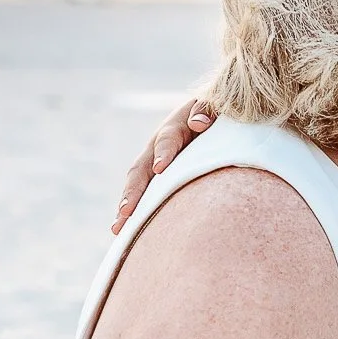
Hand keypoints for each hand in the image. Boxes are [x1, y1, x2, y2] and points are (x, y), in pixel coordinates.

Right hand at [112, 99, 218, 233]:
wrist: (211, 115)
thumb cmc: (219, 112)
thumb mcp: (216, 105)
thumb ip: (207, 109)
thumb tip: (198, 124)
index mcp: (175, 127)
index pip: (167, 140)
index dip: (164, 153)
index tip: (160, 169)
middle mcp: (158, 146)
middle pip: (141, 168)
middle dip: (134, 191)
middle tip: (126, 212)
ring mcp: (154, 162)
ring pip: (136, 184)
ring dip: (127, 205)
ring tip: (118, 228)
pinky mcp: (157, 177)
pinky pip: (143, 194)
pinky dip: (134, 212)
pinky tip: (125, 233)